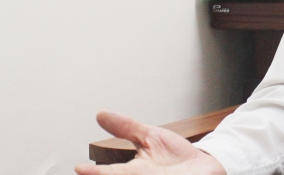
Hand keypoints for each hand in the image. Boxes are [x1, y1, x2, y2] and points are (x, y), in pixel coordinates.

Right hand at [74, 111, 226, 174]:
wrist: (204, 165)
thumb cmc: (175, 156)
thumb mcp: (149, 137)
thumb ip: (126, 128)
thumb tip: (101, 114)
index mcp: (134, 172)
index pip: (109, 173)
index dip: (95, 172)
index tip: (79, 168)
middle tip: (103, 173)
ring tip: (133, 171)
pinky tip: (168, 174)